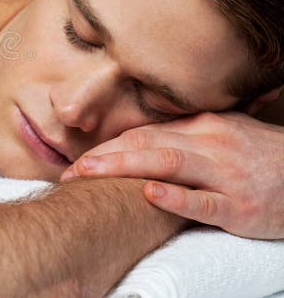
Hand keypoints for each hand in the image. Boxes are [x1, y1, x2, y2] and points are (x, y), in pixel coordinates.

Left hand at [60, 111, 283, 238]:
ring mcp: (226, 174)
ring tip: (90, 174)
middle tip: (70, 170)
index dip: (108, 145)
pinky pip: (204, 200)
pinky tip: (149, 194)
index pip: (144, 132)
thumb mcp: (225, 135)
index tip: (78, 159)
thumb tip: (139, 137)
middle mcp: (211, 144)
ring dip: (124, 167)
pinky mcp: (241, 206)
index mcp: (203, 127)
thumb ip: (185, 134)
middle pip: (147, 143)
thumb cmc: (262, 158)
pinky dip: (175, 197)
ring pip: (168, 163)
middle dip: (105, 156)